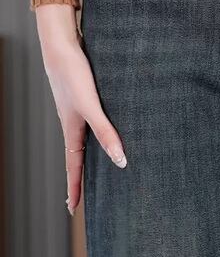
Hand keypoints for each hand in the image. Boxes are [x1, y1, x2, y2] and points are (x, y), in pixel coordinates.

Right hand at [35, 4, 126, 215]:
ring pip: (85, 138)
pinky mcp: (85, 96)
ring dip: (90, 154)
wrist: (62, 46)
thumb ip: (106, 132)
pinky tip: (107, 127)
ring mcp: (78, 109)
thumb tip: (120, 161)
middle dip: (81, 176)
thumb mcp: (91, 107)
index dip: (75, 188)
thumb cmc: (73, 76)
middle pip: (78, 156)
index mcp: (72, 129)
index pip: (74, 166)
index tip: (72, 210)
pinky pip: (92, 121)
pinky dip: (98, 132)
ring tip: (98, 166)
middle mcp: (74, 122)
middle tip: (82, 196)